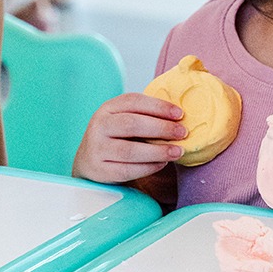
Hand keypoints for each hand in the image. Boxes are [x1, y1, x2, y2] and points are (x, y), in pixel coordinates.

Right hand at [72, 93, 186, 183]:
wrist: (89, 162)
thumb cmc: (116, 138)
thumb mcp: (124, 121)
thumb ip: (145, 116)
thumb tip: (179, 118)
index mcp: (107, 108)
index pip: (133, 101)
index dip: (158, 106)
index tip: (180, 114)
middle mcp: (99, 126)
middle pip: (131, 124)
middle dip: (161, 128)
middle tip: (182, 133)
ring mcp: (96, 148)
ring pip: (130, 150)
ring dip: (158, 151)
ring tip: (177, 151)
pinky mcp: (99, 170)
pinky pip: (127, 170)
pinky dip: (148, 167)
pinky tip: (162, 164)